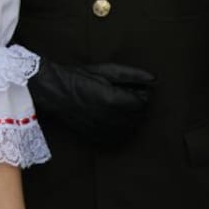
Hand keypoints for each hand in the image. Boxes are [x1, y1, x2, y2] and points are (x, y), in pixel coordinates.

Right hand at [28, 59, 154, 145]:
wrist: (55, 92)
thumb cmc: (79, 77)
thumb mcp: (105, 71)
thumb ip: (131, 75)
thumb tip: (154, 79)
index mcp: (113, 99)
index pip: (142, 103)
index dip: (142, 95)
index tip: (136, 90)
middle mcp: (110, 117)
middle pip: (138, 117)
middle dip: (138, 107)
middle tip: (128, 97)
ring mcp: (103, 129)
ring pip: (130, 128)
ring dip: (130, 118)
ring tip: (120, 107)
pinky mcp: (97, 137)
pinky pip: (119, 137)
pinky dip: (121, 129)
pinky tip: (113, 118)